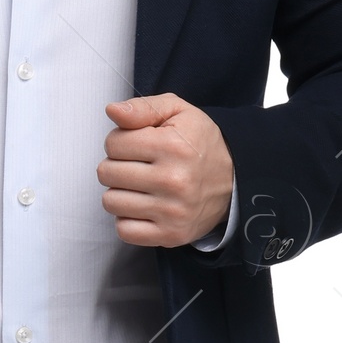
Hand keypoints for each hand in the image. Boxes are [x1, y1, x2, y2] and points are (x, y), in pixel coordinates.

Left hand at [98, 94, 233, 247]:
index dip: (120, 141)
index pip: (113, 143)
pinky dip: (128, 219)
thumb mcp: (177, 111)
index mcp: (172, 146)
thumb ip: (143, 107)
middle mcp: (173, 180)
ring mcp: (172, 212)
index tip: (138, 144)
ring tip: (139, 186)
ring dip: (119, 192)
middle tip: (137, 166)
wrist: (235, 179)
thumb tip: (112, 110)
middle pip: (106, 173)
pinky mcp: (171, 235)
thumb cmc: (199, 142)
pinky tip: (143, 207)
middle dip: (117, 165)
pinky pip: (124, 230)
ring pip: (110, 202)